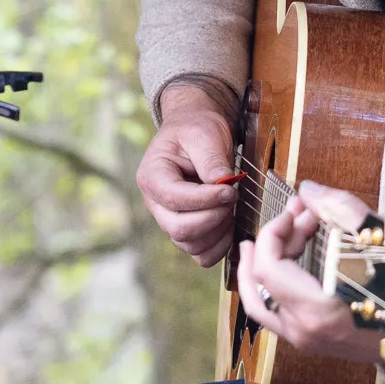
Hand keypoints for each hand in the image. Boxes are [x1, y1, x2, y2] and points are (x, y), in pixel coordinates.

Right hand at [136, 83, 237, 265]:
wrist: (197, 132)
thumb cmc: (197, 129)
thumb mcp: (204, 133)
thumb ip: (211, 159)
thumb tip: (222, 184)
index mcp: (152, 177)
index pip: (174, 200)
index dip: (206, 199)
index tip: (230, 189)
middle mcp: (156, 204)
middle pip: (179, 229)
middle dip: (213, 217)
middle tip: (232, 197)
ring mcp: (169, 220)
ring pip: (190, 244)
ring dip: (218, 231)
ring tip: (230, 207)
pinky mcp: (186, 230)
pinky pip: (200, 254)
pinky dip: (218, 246)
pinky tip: (230, 225)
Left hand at [237, 181, 383, 363]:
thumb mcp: (378, 238)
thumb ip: (336, 208)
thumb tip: (308, 189)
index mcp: (317, 309)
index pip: (268, 266)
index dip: (274, 231)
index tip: (296, 211)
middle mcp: (307, 332)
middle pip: (254, 289)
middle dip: (263, 248)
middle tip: (286, 219)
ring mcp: (311, 342)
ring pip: (264, 304)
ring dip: (270, 266)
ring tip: (290, 233)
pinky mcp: (321, 342)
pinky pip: (283, 313)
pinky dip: (281, 284)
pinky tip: (299, 258)